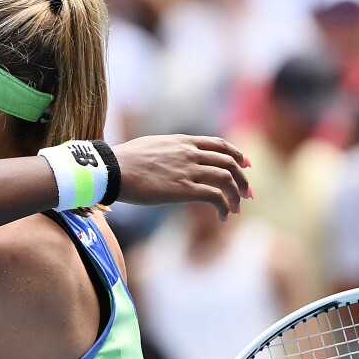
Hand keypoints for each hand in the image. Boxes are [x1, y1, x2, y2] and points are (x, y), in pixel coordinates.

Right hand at [112, 135, 250, 219]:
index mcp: (182, 142)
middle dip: (242, 179)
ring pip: (226, 179)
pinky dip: (224, 207)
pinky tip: (223, 217)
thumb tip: (167, 160)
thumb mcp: (150, 146)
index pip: (219, 144)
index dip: (236, 154)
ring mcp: (188, 170)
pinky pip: (215, 197)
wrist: (112, 169)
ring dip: (236, 195)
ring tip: (236, 209)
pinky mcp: (183, 189)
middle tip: (247, 193)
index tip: (245, 165)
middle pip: (229, 162)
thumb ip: (166, 151)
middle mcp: (190, 153)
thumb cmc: (123, 161)